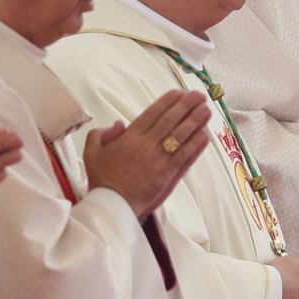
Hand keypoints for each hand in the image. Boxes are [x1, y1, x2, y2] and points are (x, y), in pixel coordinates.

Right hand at [82, 89, 210, 217]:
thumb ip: (101, 133)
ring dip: (195, 121)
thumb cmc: (102, 180)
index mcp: (129, 137)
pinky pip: (185, 156)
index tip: (179, 93)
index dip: (167, 102)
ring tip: (206, 109)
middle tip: (199, 96)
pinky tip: (205, 135)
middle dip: (186, 106)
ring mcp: (158, 160)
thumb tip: (119, 123)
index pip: (152, 114)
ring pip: (180, 136)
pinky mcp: (167, 175)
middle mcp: (146, 145)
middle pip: (170, 121)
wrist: (111, 205)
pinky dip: (196, 145)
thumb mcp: (92, 152)